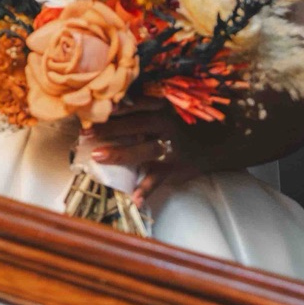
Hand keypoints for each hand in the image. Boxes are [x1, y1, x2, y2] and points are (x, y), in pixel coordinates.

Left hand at [80, 100, 203, 207]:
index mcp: (162, 110)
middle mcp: (167, 126)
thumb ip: (143, 109)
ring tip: (98, 157)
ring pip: (144, 150)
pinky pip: (159, 179)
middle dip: (109, 129)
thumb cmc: (182, 125)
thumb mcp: (167, 111)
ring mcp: (172, 148)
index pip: (135, 105)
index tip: (92, 110)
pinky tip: (133, 198)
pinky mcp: (175, 167)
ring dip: (121, 154)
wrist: (219, 143)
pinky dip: (146, 189)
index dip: (113, 108)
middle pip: (135, 126)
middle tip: (84, 133)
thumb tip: (108, 108)